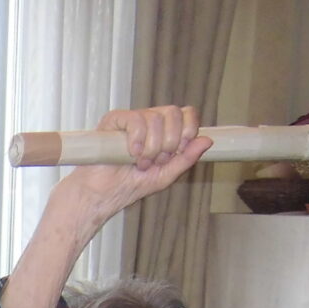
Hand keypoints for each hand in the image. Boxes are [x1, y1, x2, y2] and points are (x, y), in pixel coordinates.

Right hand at [42, 105, 211, 242]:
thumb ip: (186, 158)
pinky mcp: (114, 120)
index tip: (179, 150)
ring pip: (156, 118)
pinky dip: (138, 140)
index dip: (188, 129)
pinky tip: (131, 154)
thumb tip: (208, 140)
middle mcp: (148, 121)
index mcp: (163, 132)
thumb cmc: (128, 186)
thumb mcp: (165, 176)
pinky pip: (136, 119)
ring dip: (151, 147)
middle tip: (155, 161)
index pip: (186, 114)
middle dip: (169, 142)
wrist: (100, 194)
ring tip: (139, 163)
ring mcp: (131, 120)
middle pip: (174, 112)